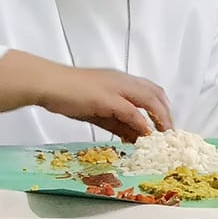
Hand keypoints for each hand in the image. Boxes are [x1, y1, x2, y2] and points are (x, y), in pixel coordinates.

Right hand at [39, 65, 172, 140]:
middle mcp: (123, 81)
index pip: (151, 90)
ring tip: (164, 135)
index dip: (162, 107)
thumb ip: (117, 123)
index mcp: (121, 81)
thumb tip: (134, 137)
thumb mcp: (98, 111)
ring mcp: (116, 88)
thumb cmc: (68, 94)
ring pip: (149, 100)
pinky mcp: (106, 98)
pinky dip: (141, 123)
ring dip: (160, 118)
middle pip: (156, 94)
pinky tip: (146, 134)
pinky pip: (131, 111)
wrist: (48, 84)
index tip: (166, 124)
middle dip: (166, 113)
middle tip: (169, 133)